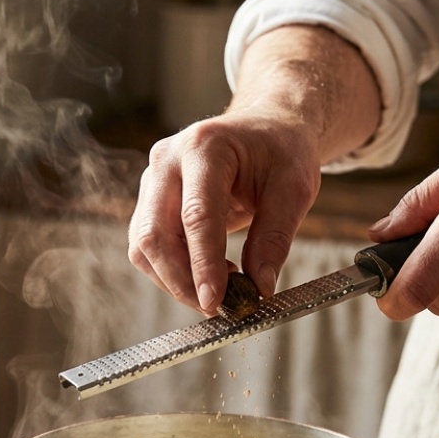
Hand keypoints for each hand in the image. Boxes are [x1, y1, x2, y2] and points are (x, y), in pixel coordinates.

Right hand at [129, 24, 381, 313]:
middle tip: (219, 308)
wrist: (264, 129)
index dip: (203, 264)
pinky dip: (172, 272)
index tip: (216, 302)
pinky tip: (207, 276)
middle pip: (155, 234)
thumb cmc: (280, 152)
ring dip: (175, 280)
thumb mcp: (295, 187)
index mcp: (205, 147)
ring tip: (221, 291)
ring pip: (143, 246)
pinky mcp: (149, 201)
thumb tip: (260, 286)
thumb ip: (276, 236)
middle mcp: (167, 161)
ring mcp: (152, 180)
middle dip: (182, 281)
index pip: (196, 216)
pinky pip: (147, 248)